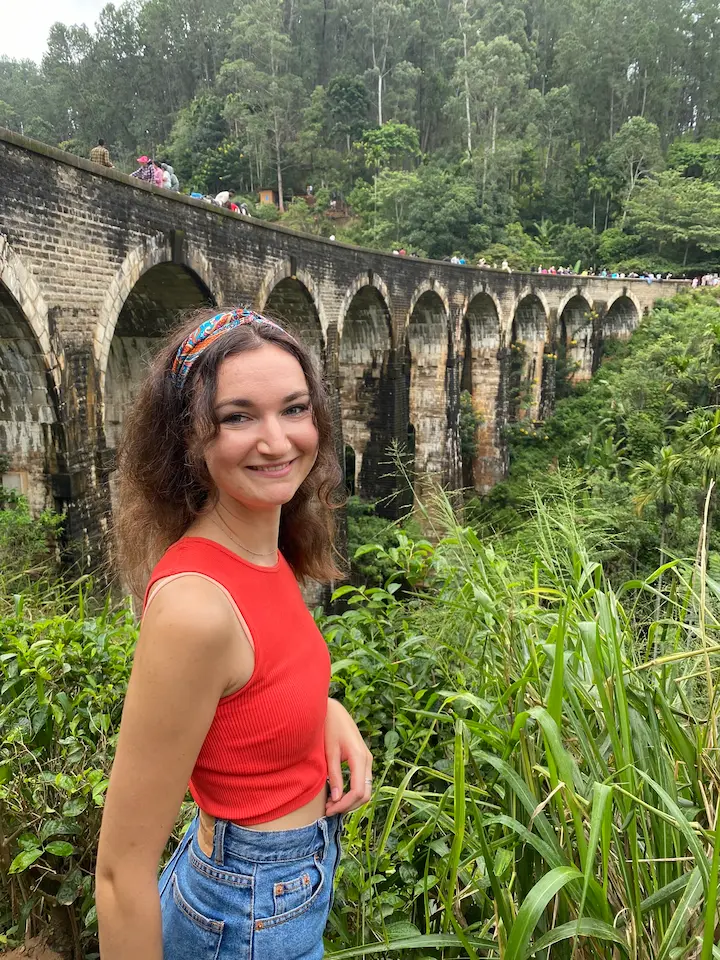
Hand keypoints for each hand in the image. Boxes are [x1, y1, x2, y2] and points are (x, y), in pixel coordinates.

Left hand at [324, 698, 372, 815]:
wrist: (333, 710)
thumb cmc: (329, 728)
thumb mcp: (329, 752)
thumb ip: (334, 775)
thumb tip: (336, 798)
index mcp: (360, 757)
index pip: (358, 791)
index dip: (344, 804)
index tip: (328, 809)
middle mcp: (367, 760)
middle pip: (365, 794)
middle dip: (348, 806)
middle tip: (329, 810)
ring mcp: (367, 759)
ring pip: (365, 790)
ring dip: (350, 801)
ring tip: (331, 804)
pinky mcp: (363, 760)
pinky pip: (362, 782)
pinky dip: (352, 793)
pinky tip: (336, 794)